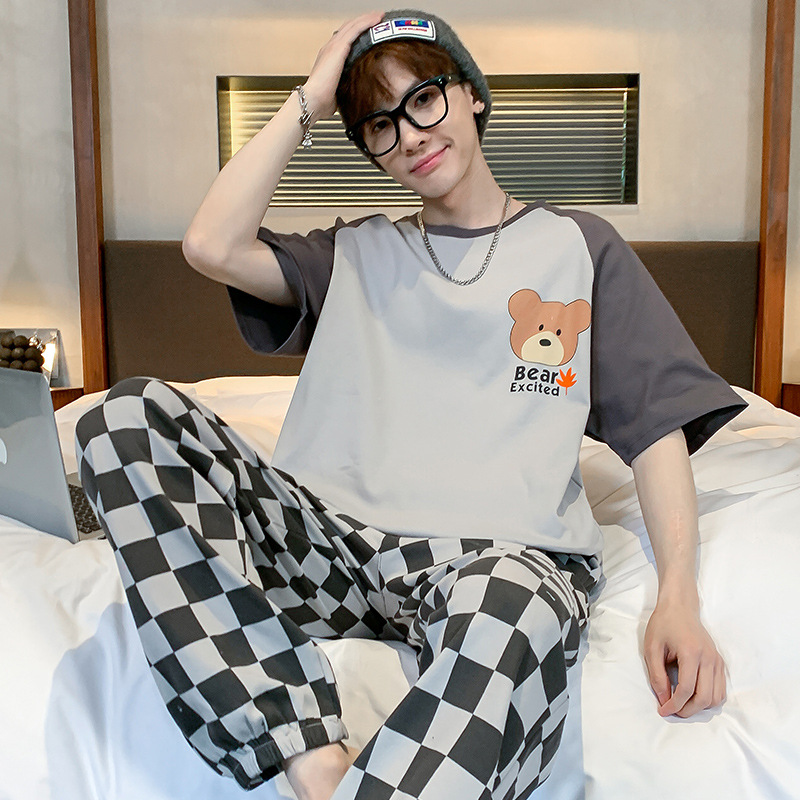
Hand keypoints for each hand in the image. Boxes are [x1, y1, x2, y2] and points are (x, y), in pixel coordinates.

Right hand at [303, 10, 384, 122]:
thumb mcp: (338, 90)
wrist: (313, 99)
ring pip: (353, 25)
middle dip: (363, 21)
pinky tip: (376, 19)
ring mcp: (333, 46)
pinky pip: (355, 29)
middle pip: (349, 28)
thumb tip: (357, 92)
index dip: (357, 32)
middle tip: (377, 18)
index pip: (345, 39)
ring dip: (367, 18)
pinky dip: (366, 22)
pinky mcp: (338, 47)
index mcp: (329, 57)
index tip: (369, 31)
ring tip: (379, 15)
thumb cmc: (322, 100)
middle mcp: (330, 48)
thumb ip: (347, 86)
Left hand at [643, 596, 726, 717]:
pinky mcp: (720, 663)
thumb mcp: (652, 648)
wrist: (679, 607)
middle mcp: (709, 658)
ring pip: (716, 698)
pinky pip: (720, 690)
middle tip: (672, 710)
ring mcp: (717, 661)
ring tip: (681, 703)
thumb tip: (664, 699)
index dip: (674, 705)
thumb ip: (656, 675)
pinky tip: (693, 695)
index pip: (686, 689)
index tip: (662, 710)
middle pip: (705, 698)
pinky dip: (708, 699)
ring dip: (699, 707)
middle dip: (687, 710)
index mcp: (691, 653)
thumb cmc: (663, 625)